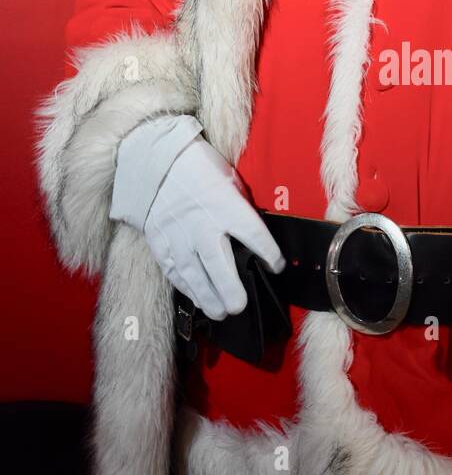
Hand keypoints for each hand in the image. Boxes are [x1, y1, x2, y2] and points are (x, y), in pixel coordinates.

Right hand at [111, 118, 284, 319]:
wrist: (153, 161)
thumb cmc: (198, 167)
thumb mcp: (228, 178)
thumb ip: (240, 206)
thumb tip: (253, 234)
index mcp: (224, 203)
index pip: (253, 233)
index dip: (268, 253)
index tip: (276, 266)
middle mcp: (201, 222)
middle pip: (218, 263)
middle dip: (230, 289)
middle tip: (239, 306)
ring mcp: (178, 234)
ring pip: (194, 274)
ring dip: (208, 297)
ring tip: (220, 313)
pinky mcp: (160, 242)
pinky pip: (174, 271)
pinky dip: (187, 288)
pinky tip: (198, 299)